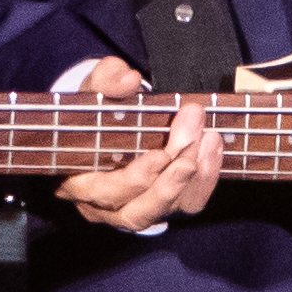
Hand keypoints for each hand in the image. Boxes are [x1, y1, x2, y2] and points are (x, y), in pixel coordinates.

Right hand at [57, 55, 224, 232]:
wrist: (113, 124)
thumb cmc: (99, 110)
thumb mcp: (95, 88)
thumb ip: (106, 80)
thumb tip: (128, 80)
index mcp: (79, 183)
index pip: (106, 193)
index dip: (135, 179)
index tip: (162, 153)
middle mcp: (105, 208)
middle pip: (138, 210)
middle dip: (171, 177)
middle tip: (194, 137)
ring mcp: (135, 211)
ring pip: (165, 211)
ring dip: (191, 178)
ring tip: (207, 138)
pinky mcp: (163, 207)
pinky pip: (187, 205)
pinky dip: (205, 179)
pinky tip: (212, 147)